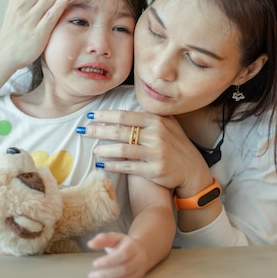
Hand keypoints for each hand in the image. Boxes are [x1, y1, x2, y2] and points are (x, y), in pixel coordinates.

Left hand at [84, 110, 211, 194]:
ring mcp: (155, 153)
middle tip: (84, 130)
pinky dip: (113, 165)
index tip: (91, 115)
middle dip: (99, 130)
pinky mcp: (154, 170)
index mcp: (157, 121)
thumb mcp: (169, 125)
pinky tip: (102, 164)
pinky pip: (128, 167)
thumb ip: (151, 117)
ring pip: (123, 149)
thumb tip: (130, 107)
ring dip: (104, 149)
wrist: (192, 170)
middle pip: (121, 131)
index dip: (106, 115)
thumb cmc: (177, 146)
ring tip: (93, 150)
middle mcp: (156, 135)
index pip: (126, 116)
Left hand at [86, 232, 148, 277]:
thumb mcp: (114, 237)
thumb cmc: (124, 244)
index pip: (123, 254)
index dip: (108, 261)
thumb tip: (90, 244)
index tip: (94, 263)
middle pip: (123, 270)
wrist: (141, 252)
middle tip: (91, 275)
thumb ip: (102, 239)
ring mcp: (139, 272)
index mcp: (133, 247)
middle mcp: (139, 260)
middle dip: (105, 274)